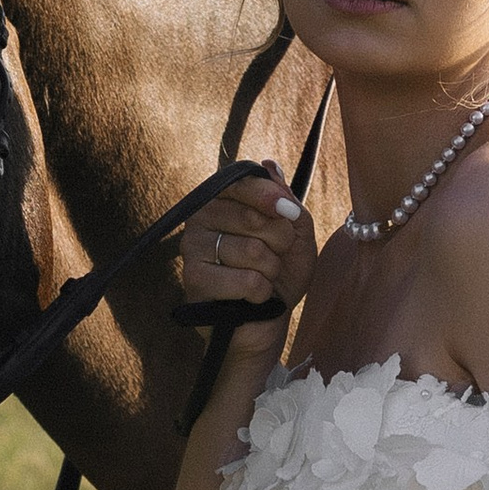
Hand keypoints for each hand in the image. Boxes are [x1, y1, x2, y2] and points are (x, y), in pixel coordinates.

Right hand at [180, 169, 316, 340]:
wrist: (266, 324)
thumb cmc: (279, 277)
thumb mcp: (296, 235)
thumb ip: (286, 201)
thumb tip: (268, 165)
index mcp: (222, 200)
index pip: (240, 181)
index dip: (270, 196)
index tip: (290, 212)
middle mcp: (200, 219)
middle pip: (253, 217)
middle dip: (279, 242)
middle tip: (275, 258)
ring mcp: (192, 249)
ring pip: (252, 251)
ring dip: (271, 271)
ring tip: (263, 280)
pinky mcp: (194, 280)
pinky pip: (246, 280)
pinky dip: (261, 293)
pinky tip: (252, 298)